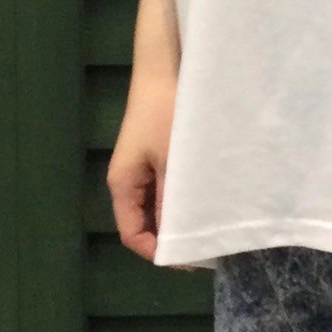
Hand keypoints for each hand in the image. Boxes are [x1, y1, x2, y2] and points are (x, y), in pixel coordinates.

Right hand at [107, 73, 194, 266]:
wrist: (166, 71)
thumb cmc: (167, 114)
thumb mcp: (172, 161)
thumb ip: (173, 199)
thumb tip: (179, 236)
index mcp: (123, 184)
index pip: (133, 234)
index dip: (156, 252)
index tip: (188, 260)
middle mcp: (128, 181)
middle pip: (144, 222)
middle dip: (170, 238)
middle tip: (205, 248)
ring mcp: (142, 168)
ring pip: (157, 205)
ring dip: (178, 218)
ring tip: (209, 228)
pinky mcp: (156, 155)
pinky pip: (166, 188)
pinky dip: (181, 198)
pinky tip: (205, 201)